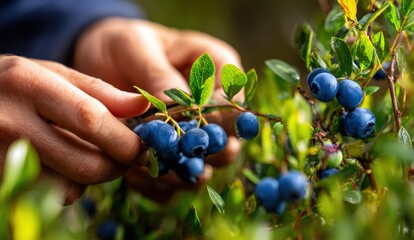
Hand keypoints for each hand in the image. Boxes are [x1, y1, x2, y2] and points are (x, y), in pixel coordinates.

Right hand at [0, 55, 149, 203]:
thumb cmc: (17, 84)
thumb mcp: (54, 74)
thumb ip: (100, 90)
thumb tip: (143, 106)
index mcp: (29, 85)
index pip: (91, 120)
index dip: (125, 140)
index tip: (144, 147)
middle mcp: (10, 122)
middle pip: (84, 163)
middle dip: (118, 166)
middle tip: (128, 158)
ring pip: (69, 186)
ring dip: (95, 177)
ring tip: (93, 154)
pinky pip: (49, 196)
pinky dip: (70, 186)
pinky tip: (66, 166)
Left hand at [73, 17, 243, 200]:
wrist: (100, 60)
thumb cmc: (123, 45)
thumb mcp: (136, 46)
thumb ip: (157, 72)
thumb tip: (178, 104)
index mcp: (217, 70)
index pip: (232, 103)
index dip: (214, 122)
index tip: (186, 128)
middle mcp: (212, 107)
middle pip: (225, 142)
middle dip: (201, 155)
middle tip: (177, 159)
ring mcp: (193, 134)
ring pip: (203, 167)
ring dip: (179, 175)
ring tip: (151, 170)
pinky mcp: (172, 154)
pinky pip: (174, 181)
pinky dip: (158, 185)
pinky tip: (136, 177)